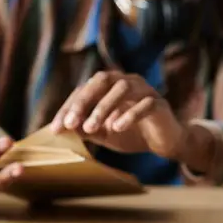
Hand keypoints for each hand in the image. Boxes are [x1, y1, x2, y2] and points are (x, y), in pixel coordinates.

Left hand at [50, 71, 186, 159]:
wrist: (165, 143)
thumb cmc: (132, 134)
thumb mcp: (103, 134)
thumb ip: (85, 129)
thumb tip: (61, 129)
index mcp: (110, 86)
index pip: (85, 90)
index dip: (69, 108)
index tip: (56, 129)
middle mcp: (127, 82)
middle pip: (102, 80)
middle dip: (84, 101)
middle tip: (71, 123)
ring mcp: (145, 90)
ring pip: (123, 88)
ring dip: (103, 107)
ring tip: (90, 128)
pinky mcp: (160, 104)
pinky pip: (144, 104)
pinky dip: (129, 114)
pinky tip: (117, 127)